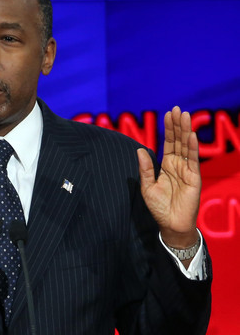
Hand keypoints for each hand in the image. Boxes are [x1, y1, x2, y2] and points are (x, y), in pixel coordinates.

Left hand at [137, 106, 200, 249]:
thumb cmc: (159, 208)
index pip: (168, 143)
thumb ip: (145, 169)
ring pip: (186, 147)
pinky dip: (192, 147)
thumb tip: (139, 150)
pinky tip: (190, 135)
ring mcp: (187, 170)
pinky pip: (193, 160)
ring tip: (184, 116)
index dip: (168, 129)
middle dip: (177, 125)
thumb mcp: (147, 187)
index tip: (167, 114)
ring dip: (185, 131)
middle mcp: (178, 165)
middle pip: (178, 141)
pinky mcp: (194, 178)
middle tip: (176, 109)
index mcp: (166, 166)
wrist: (171, 224)